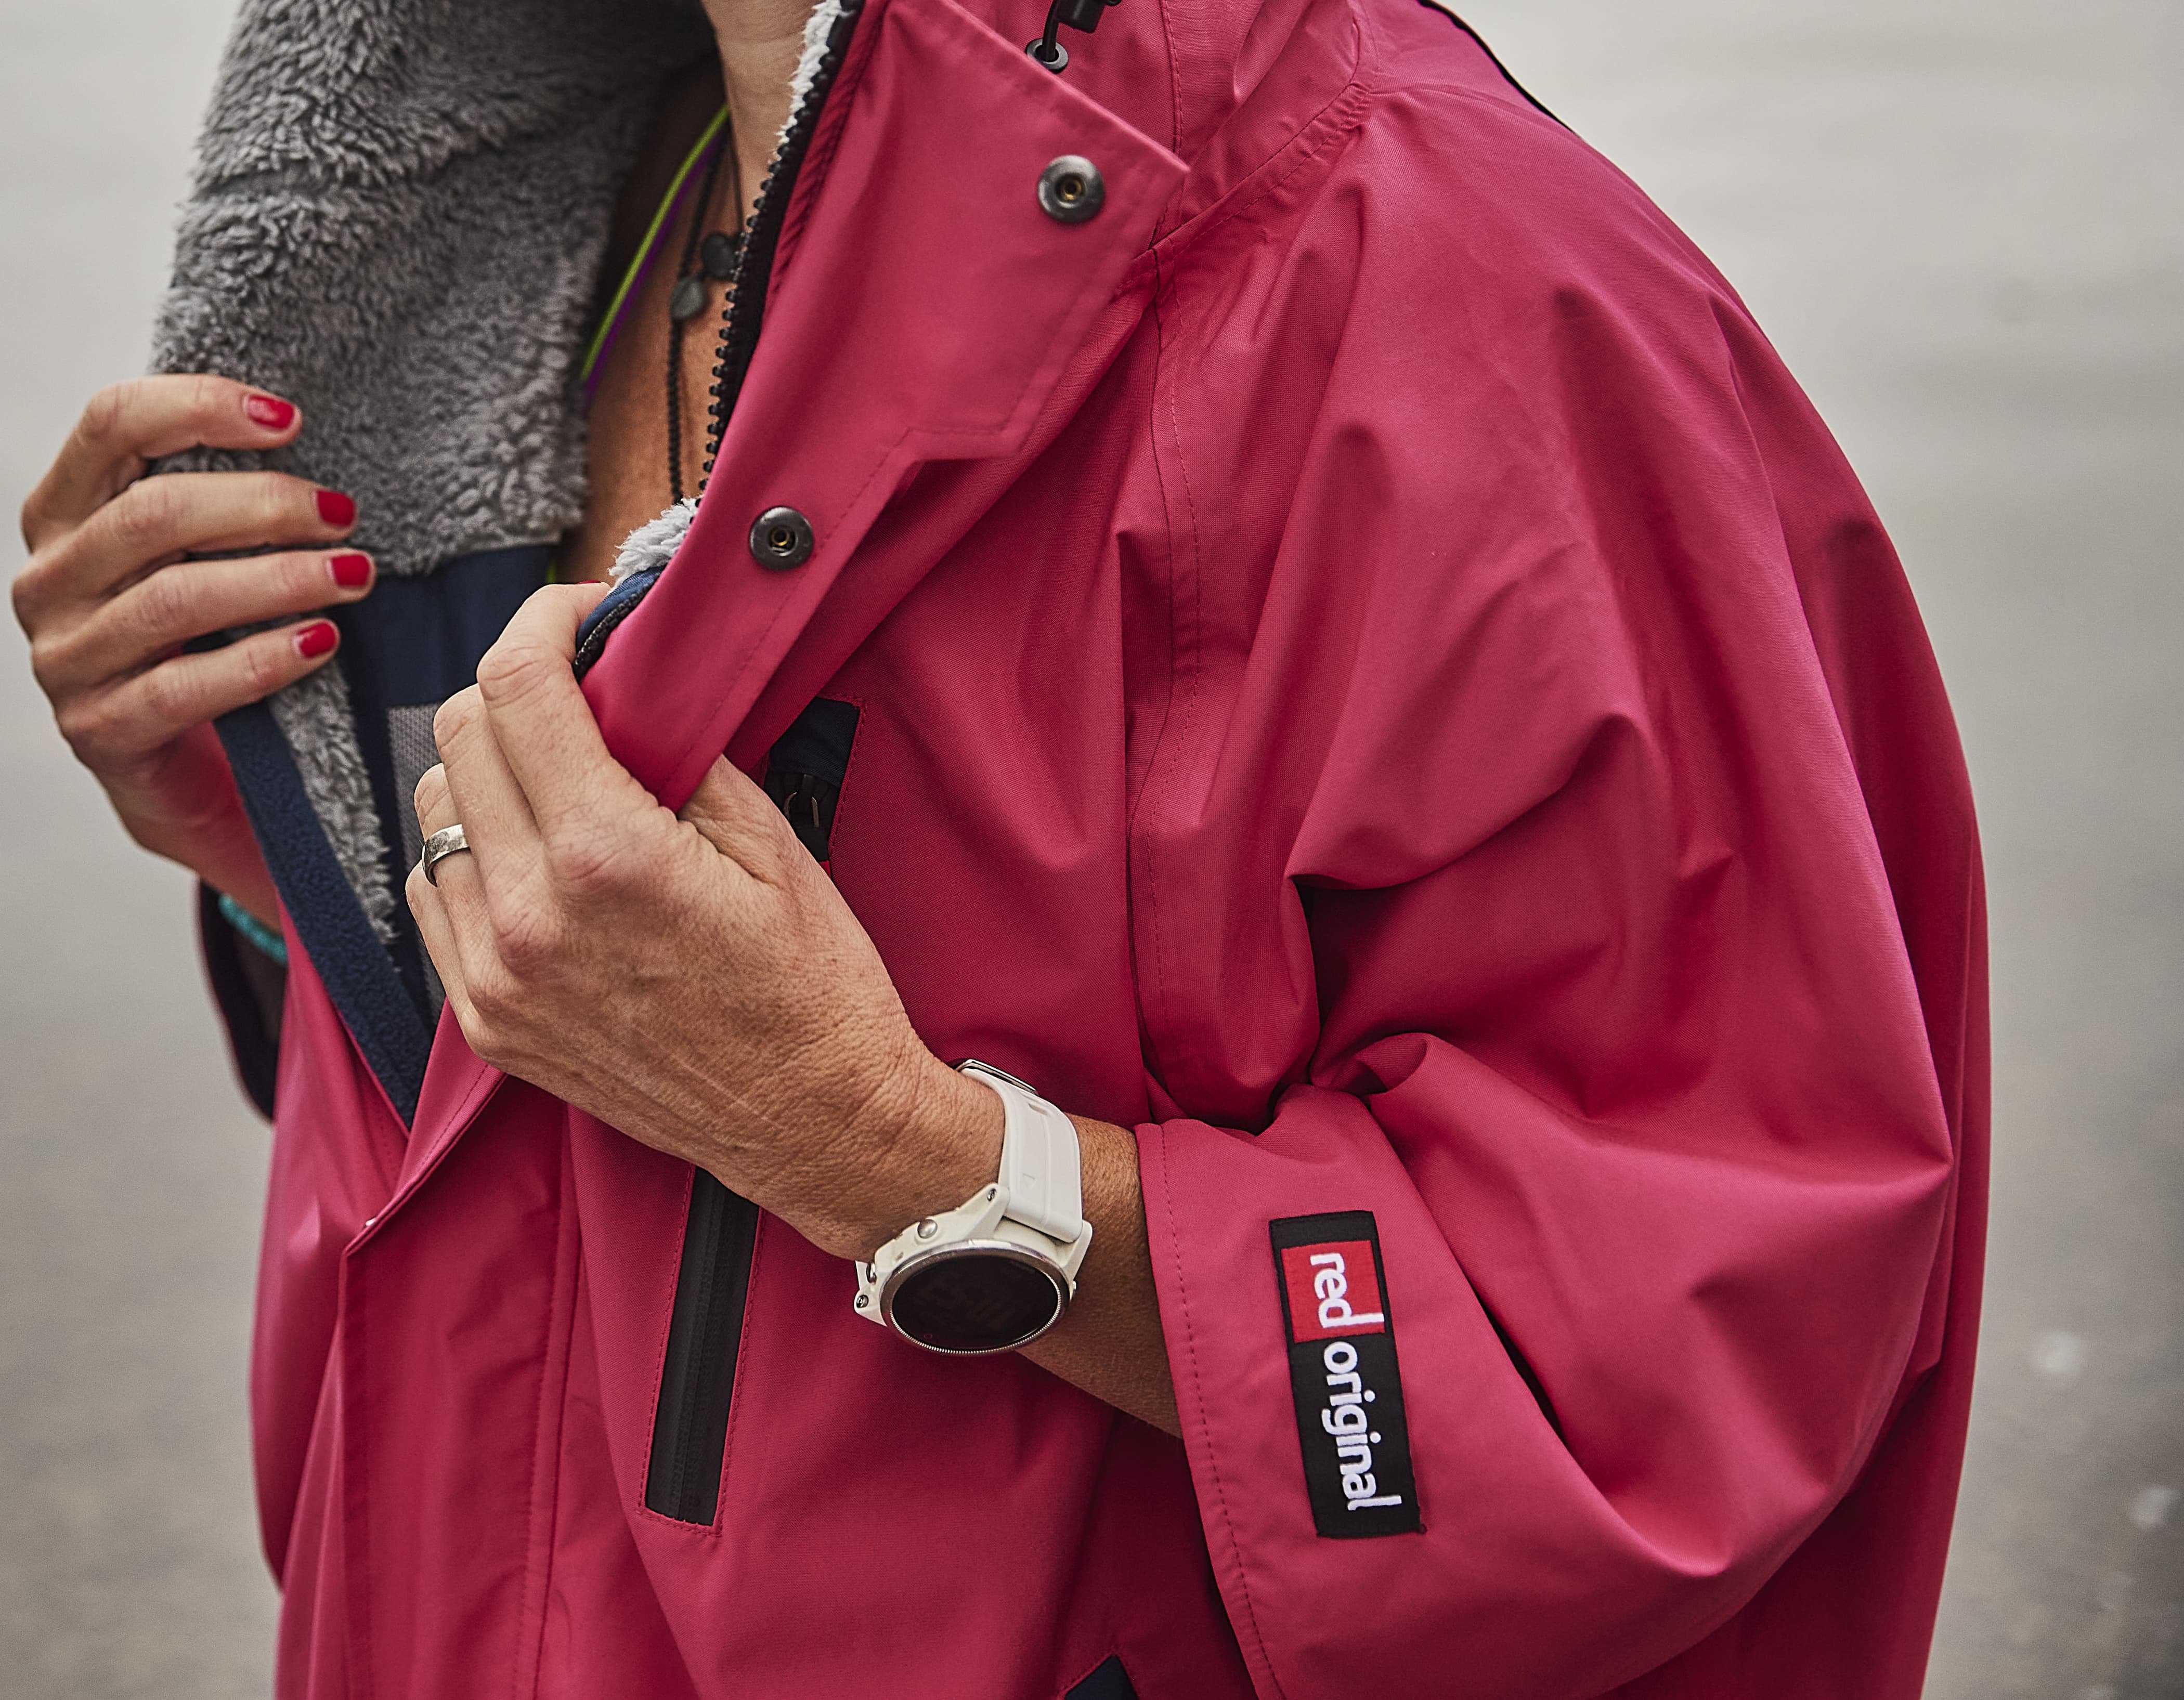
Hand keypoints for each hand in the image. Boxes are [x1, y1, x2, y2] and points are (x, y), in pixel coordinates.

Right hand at [14, 375, 373, 922]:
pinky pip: (181, 687)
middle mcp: (50, 580)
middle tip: (344, 515)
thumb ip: (220, 505)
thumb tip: (307, 440)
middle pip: (152, 514)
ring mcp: (66, 658)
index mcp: (63, 513)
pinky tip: (320, 643)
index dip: (200, 408)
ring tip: (354, 575)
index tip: (291, 420)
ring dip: (278, 581)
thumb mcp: (198, 560)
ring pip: (174, 599)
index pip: (112, 424)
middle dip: (262, 507)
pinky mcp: (100, 729)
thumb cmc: (200, 644)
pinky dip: (260, 661)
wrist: (179, 773)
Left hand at [405, 583, 1000, 1259]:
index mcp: (607, 856)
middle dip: (515, 689)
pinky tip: (533, 858)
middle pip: (457, 738)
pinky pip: (431, 898)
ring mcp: (496, 977)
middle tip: (576, 689)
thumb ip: (680, 753)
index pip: (516, 689)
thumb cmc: (815, 988)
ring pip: (432, 815)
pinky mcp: (487, 1024)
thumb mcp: (772, 846)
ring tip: (559, 779)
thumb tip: (623, 682)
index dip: (541, 622)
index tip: (576, 614)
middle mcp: (528, 915)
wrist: (818, 1125)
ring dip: (486, 773)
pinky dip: (468, 855)